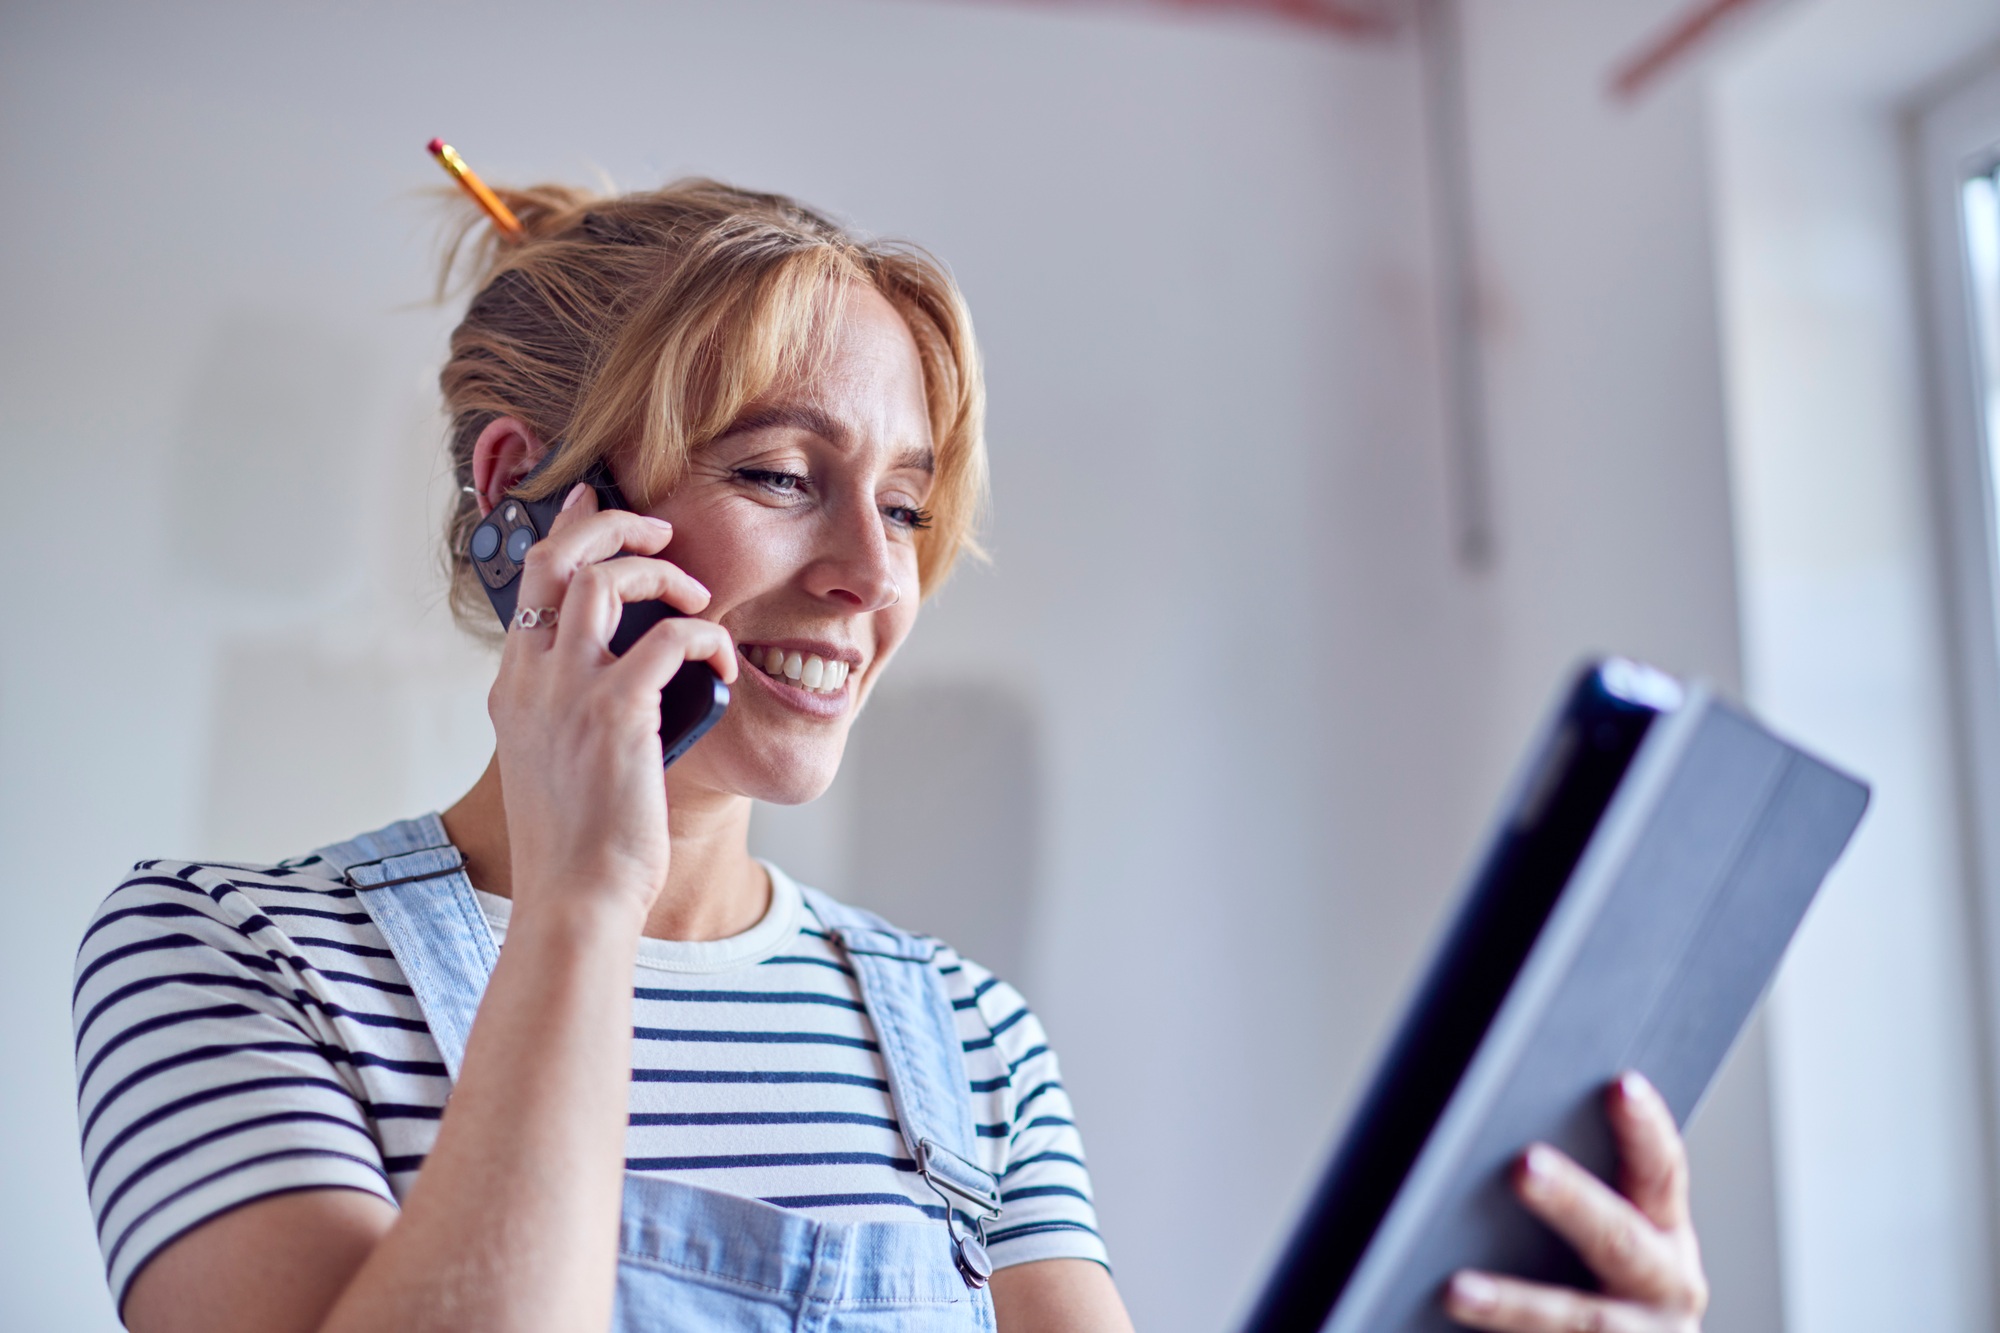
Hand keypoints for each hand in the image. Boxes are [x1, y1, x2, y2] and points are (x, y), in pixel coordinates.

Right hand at [487, 484, 737, 925]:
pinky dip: (705, 636)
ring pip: (606, 578)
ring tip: (696, 594)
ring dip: (661, 571)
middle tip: (658, 528)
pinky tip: (720, 660)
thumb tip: (621, 679)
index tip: (592, 499)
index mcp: (514, 686)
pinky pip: (670, 638)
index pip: (529, 580)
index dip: (565, 529)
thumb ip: (571, 710)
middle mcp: (531, 678)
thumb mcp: (554, 762)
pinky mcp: (616, 713)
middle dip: (610, 522)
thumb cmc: (579, 844)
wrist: (575, 899)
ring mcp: (569, 692)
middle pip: (558, 556)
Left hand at [1445, 1072, 1707, 1332]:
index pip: (1660, 1170)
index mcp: (1664, 1232)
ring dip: (1513, 1305)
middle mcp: (1665, 1288)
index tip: (1620, 1084)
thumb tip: (1478, 1122)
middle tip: (1523, 1166)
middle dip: (1570, 1202)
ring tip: (1455, 1290)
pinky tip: (1444, 1314)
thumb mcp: (1596, 1233)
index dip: (1645, 1129)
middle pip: (1617, 1240)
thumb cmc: (1587, 1275)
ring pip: (1575, 1320)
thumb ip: (1563, 1185)